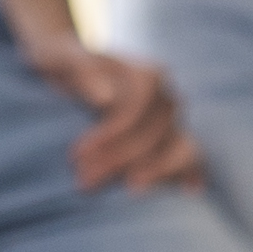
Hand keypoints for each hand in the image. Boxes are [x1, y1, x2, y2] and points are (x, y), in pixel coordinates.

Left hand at [23, 28, 203, 193]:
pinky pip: (191, 158)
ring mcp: (175, 121)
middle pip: (154, 134)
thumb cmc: (64, 64)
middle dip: (120, 159)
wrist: (73, 70)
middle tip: (85, 180)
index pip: (135, 110)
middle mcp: (167, 97)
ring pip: (178, 149)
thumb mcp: (61, 59)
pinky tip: (185, 192)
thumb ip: (82, 72)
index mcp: (147, 75)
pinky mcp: (175, 140)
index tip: (78, 155)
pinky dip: (190, 174)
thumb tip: (105, 98)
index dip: (110, 135)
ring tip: (128, 192)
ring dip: (154, 173)